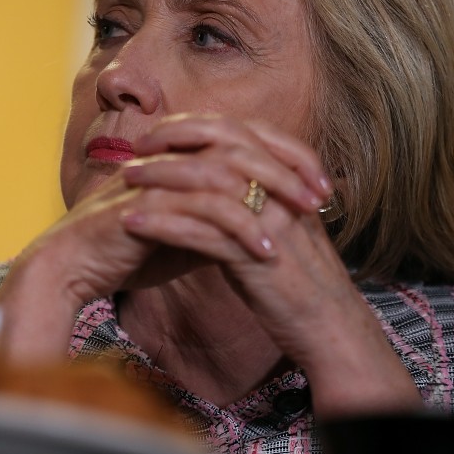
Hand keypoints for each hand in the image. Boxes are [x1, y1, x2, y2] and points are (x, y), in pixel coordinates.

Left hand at [118, 113, 420, 415]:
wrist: (329, 327)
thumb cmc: (298, 280)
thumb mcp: (279, 228)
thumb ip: (255, 199)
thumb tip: (214, 180)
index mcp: (287, 179)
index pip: (238, 132)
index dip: (195, 126)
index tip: (159, 133)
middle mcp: (282, 191)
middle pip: (221, 147)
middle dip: (174, 142)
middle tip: (136, 147)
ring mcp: (270, 221)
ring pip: (207, 184)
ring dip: (160, 178)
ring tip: (124, 178)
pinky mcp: (255, 256)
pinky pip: (200, 232)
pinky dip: (162, 224)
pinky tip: (132, 222)